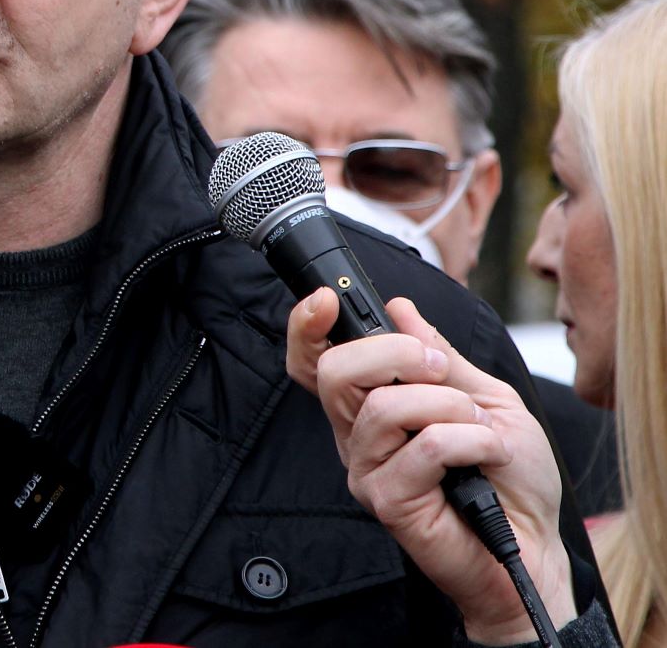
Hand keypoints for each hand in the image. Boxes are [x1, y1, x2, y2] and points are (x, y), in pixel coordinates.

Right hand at [286, 290, 574, 645]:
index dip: (306, 327)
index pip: (316, 363)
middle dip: (395, 353)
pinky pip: (424, 447)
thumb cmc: (512, 480)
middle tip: (439, 369)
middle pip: (335, 372)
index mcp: (372, 407)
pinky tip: (489, 457)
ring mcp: (368, 470)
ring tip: (480, 429)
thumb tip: (401, 308)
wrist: (536, 544)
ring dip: (449, 407)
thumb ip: (442, 356)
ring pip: (383, 407)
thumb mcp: (485, 398)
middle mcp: (358, 436)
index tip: (325, 298)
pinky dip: (470, 441)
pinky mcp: (387, 501)